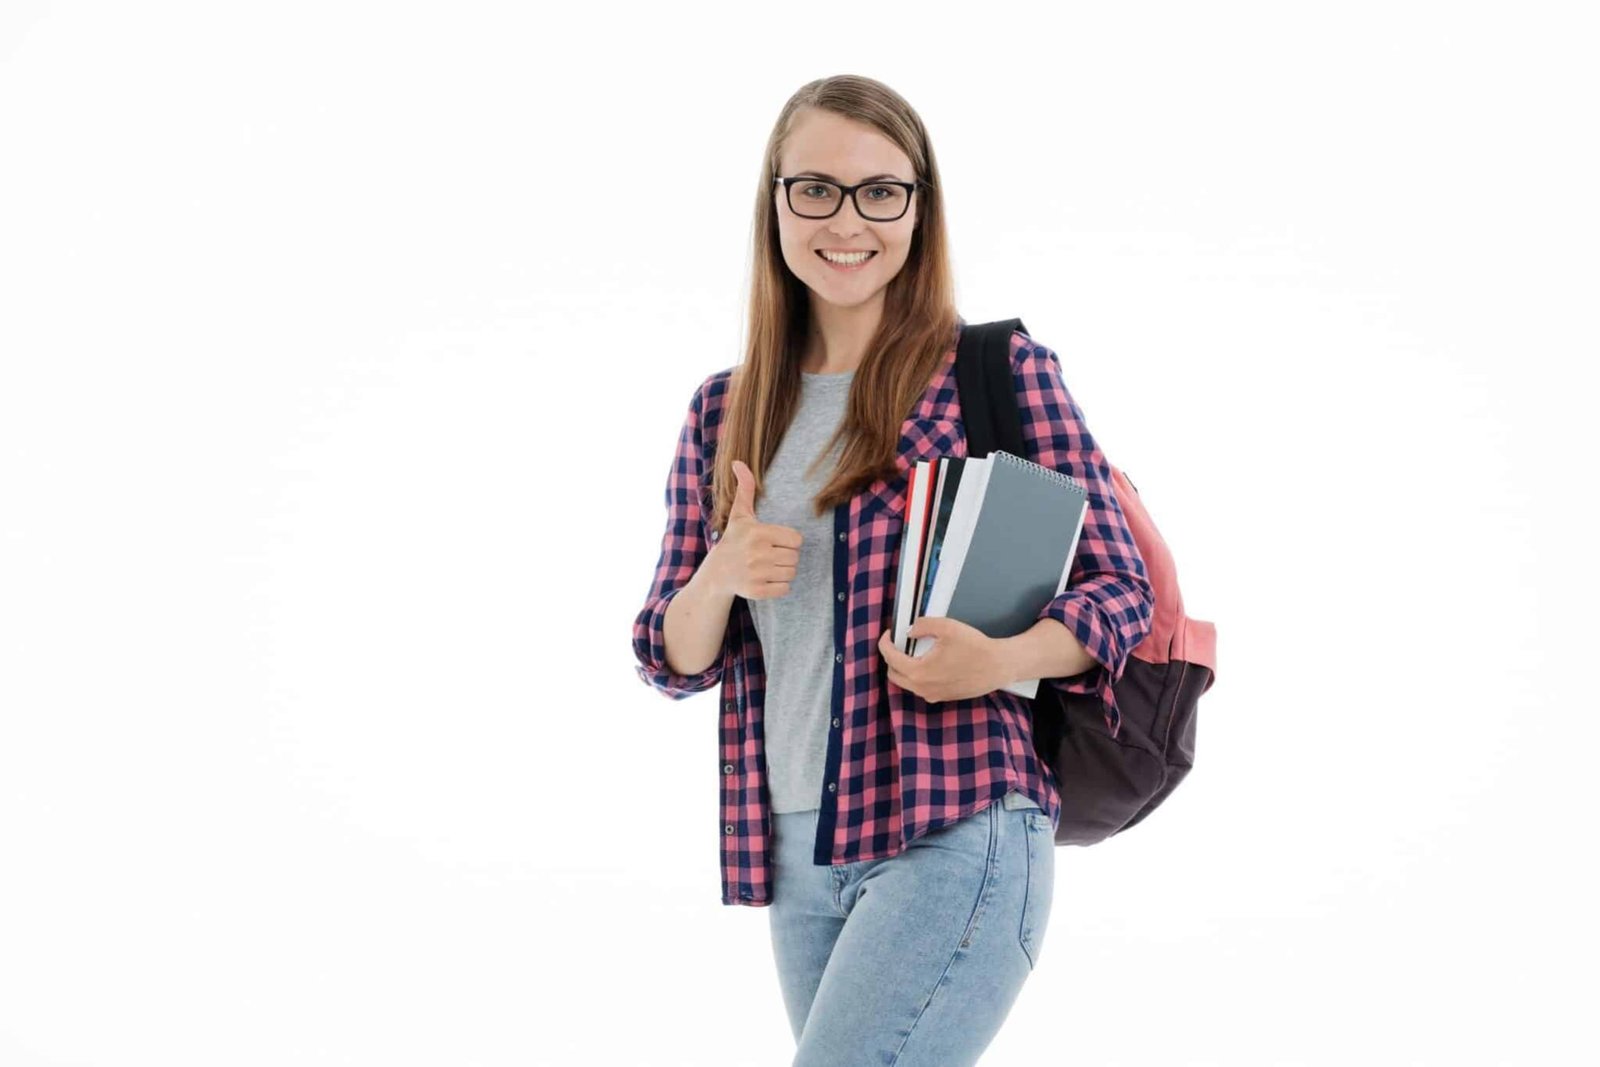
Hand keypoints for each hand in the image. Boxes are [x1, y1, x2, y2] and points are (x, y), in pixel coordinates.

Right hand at [706, 459, 803, 599]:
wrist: (717, 573)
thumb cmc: (734, 540)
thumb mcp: (740, 515)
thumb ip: (745, 488)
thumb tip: (738, 462)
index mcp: (758, 533)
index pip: (796, 539)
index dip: (788, 541)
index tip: (773, 541)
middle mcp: (758, 554)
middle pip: (795, 557)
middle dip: (786, 556)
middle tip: (769, 555)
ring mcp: (757, 574)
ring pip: (792, 573)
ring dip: (783, 571)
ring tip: (767, 567)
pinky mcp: (757, 591)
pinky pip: (785, 589)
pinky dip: (779, 586)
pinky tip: (765, 579)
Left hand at [878, 615, 1011, 703]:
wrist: (999, 666)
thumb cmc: (975, 647)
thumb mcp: (947, 627)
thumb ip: (922, 625)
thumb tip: (910, 631)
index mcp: (919, 672)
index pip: (890, 658)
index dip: (885, 643)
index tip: (890, 634)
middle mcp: (922, 688)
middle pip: (894, 674)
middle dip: (892, 658)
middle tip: (899, 643)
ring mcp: (933, 695)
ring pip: (907, 683)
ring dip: (904, 668)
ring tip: (914, 651)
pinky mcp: (943, 697)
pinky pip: (922, 687)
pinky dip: (918, 675)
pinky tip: (929, 662)